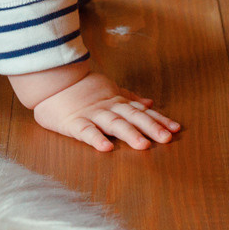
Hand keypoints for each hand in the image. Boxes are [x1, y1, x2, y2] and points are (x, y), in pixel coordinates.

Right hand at [15, 65, 179, 152]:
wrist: (52, 81)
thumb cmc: (81, 89)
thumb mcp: (109, 90)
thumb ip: (129, 98)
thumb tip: (150, 102)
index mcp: (117, 102)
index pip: (142, 111)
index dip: (159, 119)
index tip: (176, 129)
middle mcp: (109, 108)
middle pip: (133, 117)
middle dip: (151, 128)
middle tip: (167, 139)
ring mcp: (92, 115)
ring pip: (113, 124)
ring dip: (129, 134)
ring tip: (143, 145)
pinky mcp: (74, 123)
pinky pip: (86, 131)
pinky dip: (96, 139)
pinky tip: (106, 148)